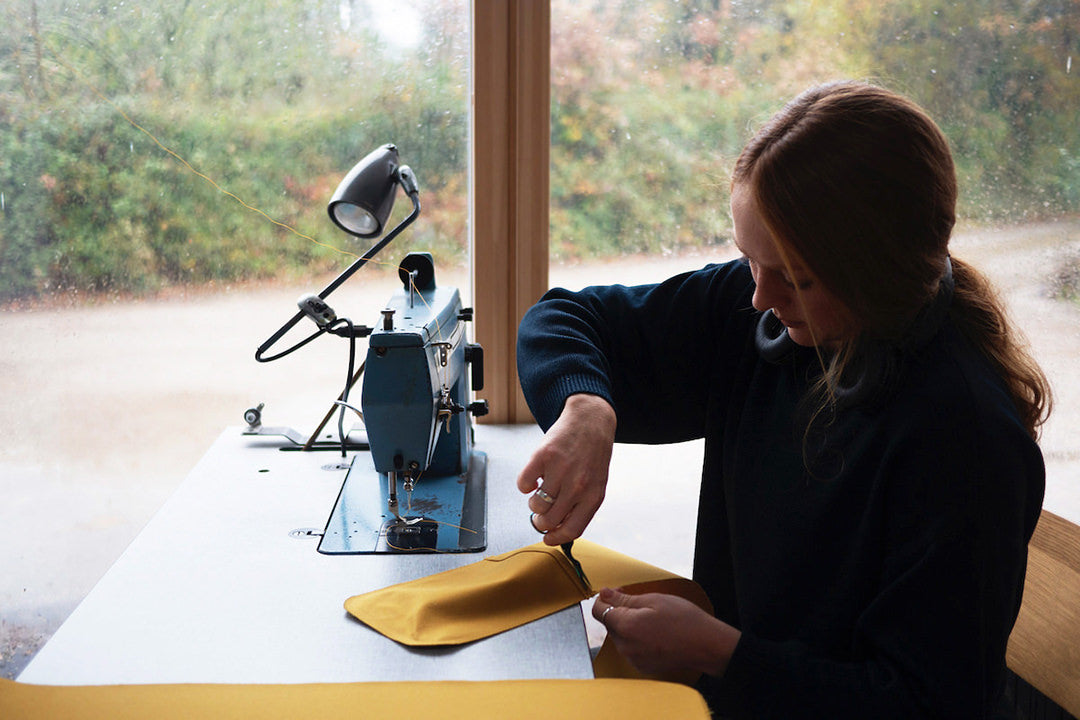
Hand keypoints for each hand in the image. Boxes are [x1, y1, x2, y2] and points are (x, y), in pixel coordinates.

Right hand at [518, 393, 615, 544]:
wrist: (590, 421)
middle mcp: (577, 485)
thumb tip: (558, 528)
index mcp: (593, 496)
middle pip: (549, 520)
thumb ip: (581, 506)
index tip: (547, 538)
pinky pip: (523, 484)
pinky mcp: (543, 456)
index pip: (572, 529)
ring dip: (533, 504)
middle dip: (540, 522)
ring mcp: (560, 470)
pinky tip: (533, 479)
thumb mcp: (596, 484)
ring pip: (536, 505)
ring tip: (539, 492)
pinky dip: (524, 485)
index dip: (555, 538)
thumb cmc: (593, 453)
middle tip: (539, 515)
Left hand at [592, 587, 739, 677]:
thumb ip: (624, 598)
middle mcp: (625, 647)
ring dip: (628, 625)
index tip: (619, 592)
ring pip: (619, 636)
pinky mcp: (642, 666)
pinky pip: (630, 648)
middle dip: (619, 610)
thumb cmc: (684, 620)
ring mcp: (633, 659)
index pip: (598, 611)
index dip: (606, 598)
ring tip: (651, 618)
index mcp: (626, 626)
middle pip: (609, 623)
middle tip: (640, 602)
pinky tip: (654, 633)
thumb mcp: (654, 600)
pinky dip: (636, 639)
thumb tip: (604, 593)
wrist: (706, 646)